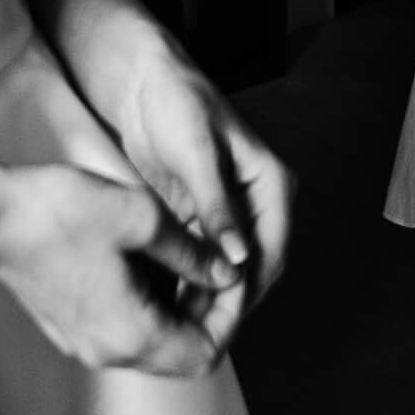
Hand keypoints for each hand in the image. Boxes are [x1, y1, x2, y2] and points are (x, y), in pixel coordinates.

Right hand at [0, 162, 238, 377]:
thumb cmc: (58, 211)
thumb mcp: (141, 217)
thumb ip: (193, 252)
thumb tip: (225, 271)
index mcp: (131, 334)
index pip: (206, 351)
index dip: (230, 314)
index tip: (232, 274)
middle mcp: (108, 351)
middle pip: (181, 352)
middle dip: (206, 309)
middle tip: (213, 264)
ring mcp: (85, 341)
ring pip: (154, 339)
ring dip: (177, 304)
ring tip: (183, 253)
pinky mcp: (70, 325)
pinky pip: (126, 327)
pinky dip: (149, 300)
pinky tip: (146, 256)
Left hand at [111, 53, 295, 349]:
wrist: (143, 80)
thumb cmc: (175, 100)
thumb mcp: (197, 153)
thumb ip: (217, 206)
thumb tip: (239, 256)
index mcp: (271, 183)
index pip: (270, 251)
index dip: (248, 290)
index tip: (224, 320)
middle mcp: (257, 201)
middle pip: (252, 267)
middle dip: (227, 301)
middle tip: (198, 333)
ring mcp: (229, 210)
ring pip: (226, 268)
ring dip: (207, 295)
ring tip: (179, 325)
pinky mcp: (201, 215)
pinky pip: (202, 257)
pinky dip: (189, 279)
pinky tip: (167, 299)